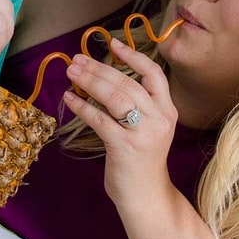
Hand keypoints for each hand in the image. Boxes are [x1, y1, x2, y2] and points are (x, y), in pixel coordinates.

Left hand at [63, 37, 177, 200]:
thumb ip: (137, 105)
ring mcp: (143, 132)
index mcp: (168, 110)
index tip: (112, 43)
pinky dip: (82, 106)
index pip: (153, 74)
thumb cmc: (142, 160)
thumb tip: (104, 77)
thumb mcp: (149, 128)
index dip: (133, 56)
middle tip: (77, 60)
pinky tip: (70, 99)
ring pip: (114, 97)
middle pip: (127, 83)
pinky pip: (99, 119)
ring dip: (89, 81)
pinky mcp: (124, 146)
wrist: (147, 196)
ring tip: (71, 73)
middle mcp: (159, 118)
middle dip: (99, 68)